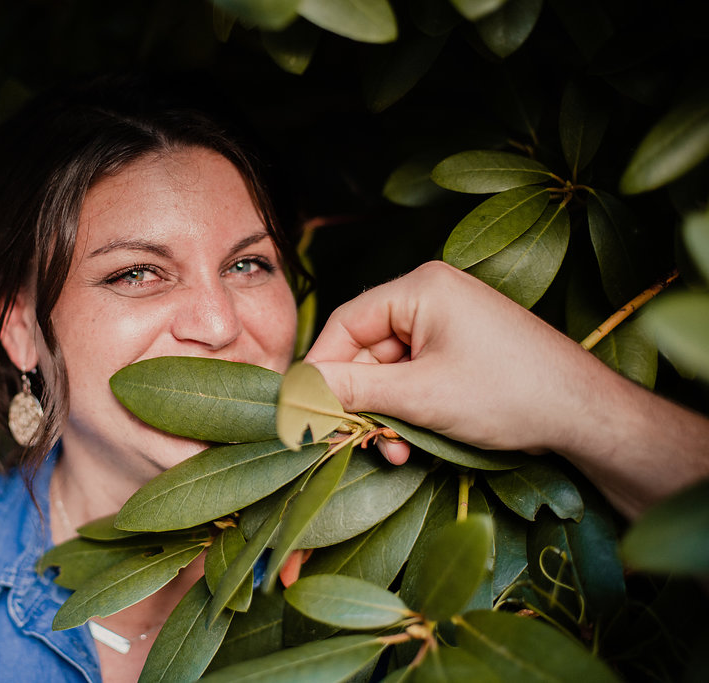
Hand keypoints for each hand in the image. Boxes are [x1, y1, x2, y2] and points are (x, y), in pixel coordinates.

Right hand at [304, 261, 708, 517]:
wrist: (585, 415)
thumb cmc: (507, 394)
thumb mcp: (419, 396)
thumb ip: (352, 389)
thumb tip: (298, 389)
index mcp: (420, 288)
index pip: (346, 322)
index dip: (322, 367)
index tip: (305, 408)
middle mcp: (432, 297)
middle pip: (367, 349)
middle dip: (361, 401)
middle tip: (356, 442)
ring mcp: (449, 324)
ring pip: (390, 370)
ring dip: (385, 413)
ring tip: (395, 449)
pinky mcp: (462, 350)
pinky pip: (415, 377)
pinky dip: (408, 410)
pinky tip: (414, 441)